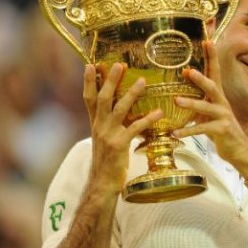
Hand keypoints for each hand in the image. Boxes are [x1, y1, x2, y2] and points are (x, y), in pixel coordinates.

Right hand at [83, 63, 163, 193]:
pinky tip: (158, 113)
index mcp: (95, 123)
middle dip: (110, 80)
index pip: (89, 98)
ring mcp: (108, 135)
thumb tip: (117, 108)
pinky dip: (147, 119)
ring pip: (119, 109)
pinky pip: (135, 128)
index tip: (90, 64)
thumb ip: (108, 122)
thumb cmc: (107, 160)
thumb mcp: (104, 138)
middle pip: (103, 98)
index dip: (88, 81)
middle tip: (119, 64)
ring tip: (142, 81)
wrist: (102, 182)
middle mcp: (99, 126)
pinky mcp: (119, 145)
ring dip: (131, 94)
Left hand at [172, 40, 247, 173]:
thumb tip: (175, 92)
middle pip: (213, 86)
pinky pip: (203, 130)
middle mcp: (222, 102)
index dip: (211, 56)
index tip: (207, 40)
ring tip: (176, 100)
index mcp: (217, 95)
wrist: (238, 149)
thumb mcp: (208, 112)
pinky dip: (188, 131)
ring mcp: (223, 116)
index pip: (214, 71)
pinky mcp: (221, 130)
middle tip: (187, 70)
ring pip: (207, 107)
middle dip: (200, 78)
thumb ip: (196, 101)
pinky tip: (176, 133)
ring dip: (191, 103)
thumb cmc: (219, 129)